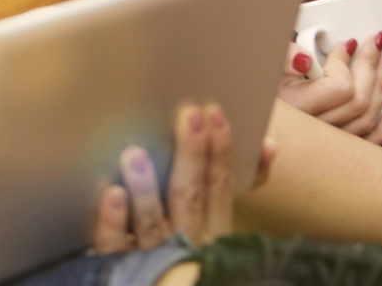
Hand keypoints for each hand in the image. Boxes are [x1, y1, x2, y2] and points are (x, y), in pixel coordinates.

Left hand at [92, 103, 272, 252]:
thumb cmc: (186, 250)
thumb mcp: (215, 223)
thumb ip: (235, 184)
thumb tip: (268, 144)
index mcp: (213, 233)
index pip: (220, 187)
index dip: (220, 152)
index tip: (214, 112)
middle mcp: (187, 245)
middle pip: (189, 197)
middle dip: (192, 156)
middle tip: (188, 115)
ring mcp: (155, 260)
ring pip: (152, 223)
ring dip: (146, 190)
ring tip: (135, 155)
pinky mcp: (122, 270)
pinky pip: (115, 247)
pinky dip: (113, 222)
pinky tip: (112, 195)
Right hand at [277, 3, 381, 154]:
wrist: (259, 115)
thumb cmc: (263, 87)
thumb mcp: (265, 65)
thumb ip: (285, 58)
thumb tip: (306, 59)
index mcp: (299, 108)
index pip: (340, 88)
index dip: (345, 62)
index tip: (345, 44)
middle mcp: (317, 129)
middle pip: (360, 101)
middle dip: (371, 65)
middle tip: (377, 41)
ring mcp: (331, 140)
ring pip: (369, 117)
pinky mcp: (339, 145)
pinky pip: (371, 138)